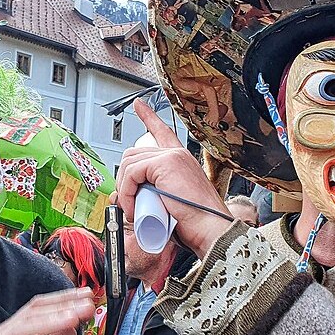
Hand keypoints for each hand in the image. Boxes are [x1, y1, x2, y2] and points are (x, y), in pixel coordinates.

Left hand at [114, 99, 232, 258]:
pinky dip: (127, 192)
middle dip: (124, 181)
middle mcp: (177, 154)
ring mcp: (172, 156)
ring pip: (130, 164)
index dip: (149, 117)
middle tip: (129, 204)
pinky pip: (132, 172)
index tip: (139, 105)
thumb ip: (152, 194)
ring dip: (125, 190)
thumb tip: (126, 196)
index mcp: (180, 161)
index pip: (162, 132)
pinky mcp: (165, 163)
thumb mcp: (168, 204)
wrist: (210, 229)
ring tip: (134, 210)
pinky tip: (134, 207)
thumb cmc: (194, 224)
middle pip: (134, 155)